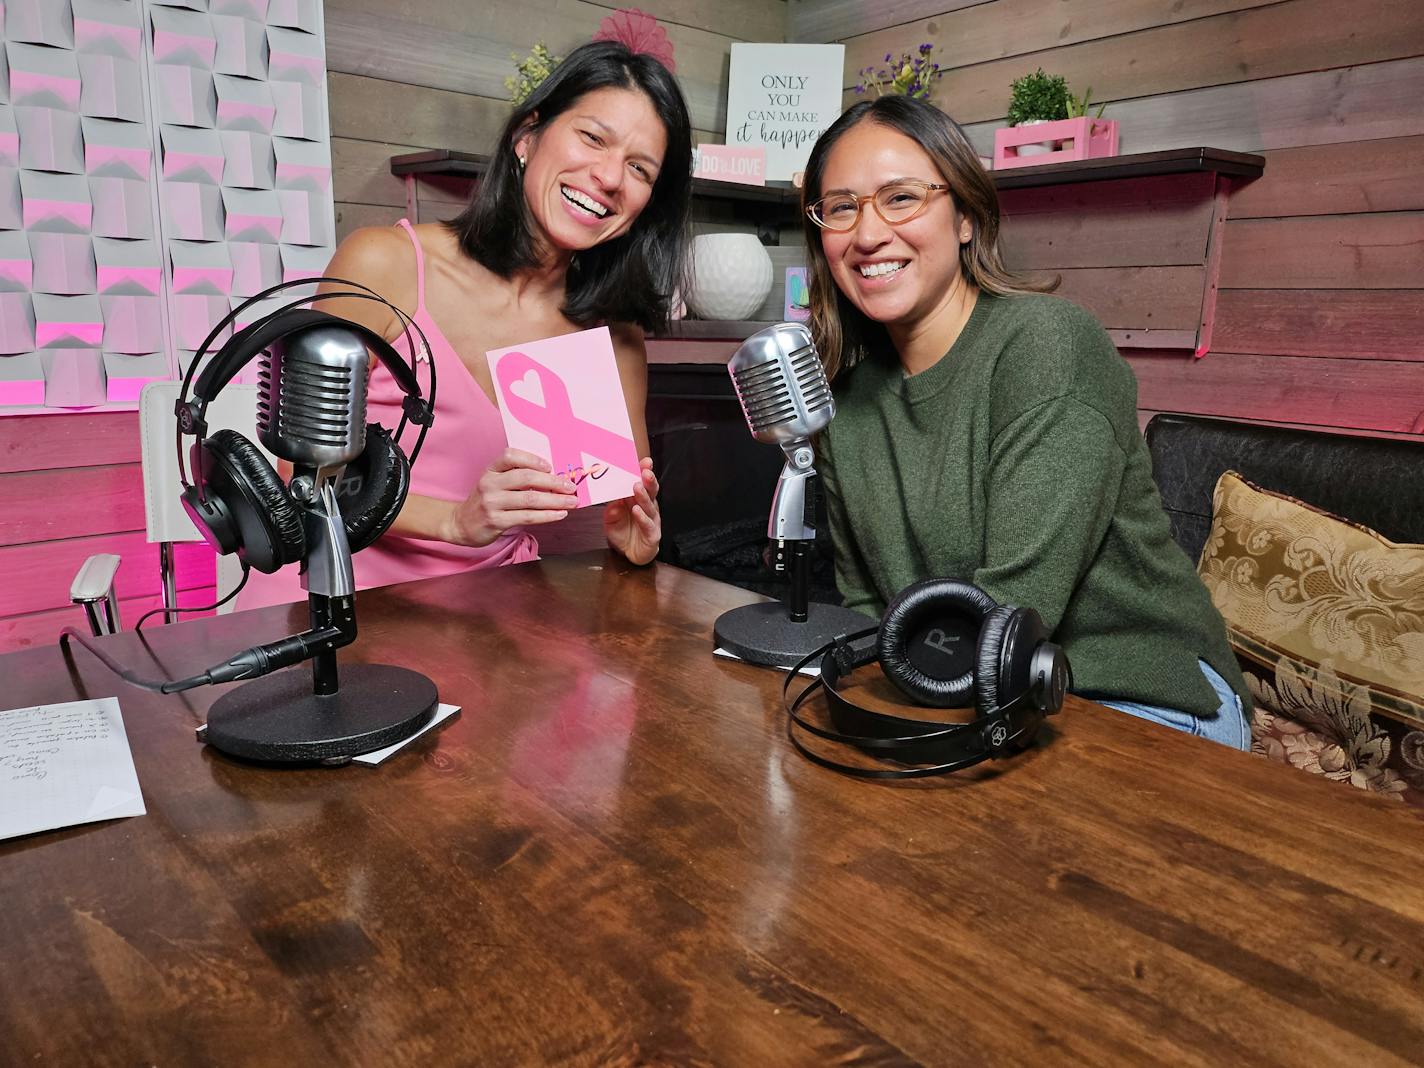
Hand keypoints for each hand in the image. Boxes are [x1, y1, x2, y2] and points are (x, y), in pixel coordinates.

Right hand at [446, 448, 576, 546]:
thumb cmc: (487, 501)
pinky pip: (527, 517)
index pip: (510, 456)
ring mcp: (492, 503)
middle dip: (552, 482)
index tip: (550, 466)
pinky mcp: (496, 521)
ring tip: (571, 502)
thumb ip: (517, 477)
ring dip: (555, 500)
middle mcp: (490, 484)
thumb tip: (554, 478)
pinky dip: (547, 515)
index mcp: (491, 470)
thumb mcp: (495, 483)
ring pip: (530, 499)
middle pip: (525, 478)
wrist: (462, 524)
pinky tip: (559, 514)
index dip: (532, 459)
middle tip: (570, 487)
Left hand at [604, 458, 659, 564]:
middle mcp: (647, 507)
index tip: (644, 461)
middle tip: (644, 471)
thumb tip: (613, 501)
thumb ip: (611, 508)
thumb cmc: (622, 531)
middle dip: (648, 480)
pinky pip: (647, 524)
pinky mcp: (652, 534)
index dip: (644, 471)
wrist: (628, 553)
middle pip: (650, 491)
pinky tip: (637, 511)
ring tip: (637, 487)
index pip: (642, 482)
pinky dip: (642, 517)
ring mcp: (651, 520)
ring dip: (643, 496)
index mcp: (638, 498)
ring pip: (649, 506)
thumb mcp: (611, 518)